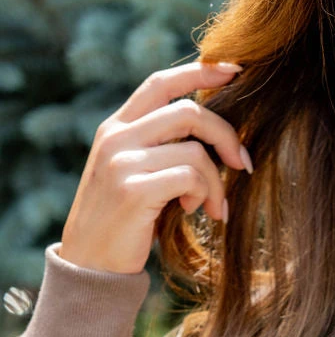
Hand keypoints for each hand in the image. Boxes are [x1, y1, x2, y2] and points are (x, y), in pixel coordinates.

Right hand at [59, 59, 252, 274]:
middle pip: (189, 111)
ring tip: (212, 207)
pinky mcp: (133, 190)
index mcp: (117, 127)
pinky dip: (204, 195)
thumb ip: (160, 148)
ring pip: (195, 151)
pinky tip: (195, 211)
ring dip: (216, 182)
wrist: (90, 265)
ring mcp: (123, 161)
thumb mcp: (135, 174)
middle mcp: (117, 136)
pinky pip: (190, 177)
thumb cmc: (123, 223)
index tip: (235, 71)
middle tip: (242, 165)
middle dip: (226, 136)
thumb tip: (213, 135)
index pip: (161, 83)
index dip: (200, 72)